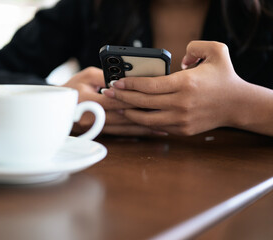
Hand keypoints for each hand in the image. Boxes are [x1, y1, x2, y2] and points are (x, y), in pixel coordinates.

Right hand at [62, 67, 166, 135]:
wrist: (57, 109)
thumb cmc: (71, 89)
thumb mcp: (86, 76)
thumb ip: (106, 76)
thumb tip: (126, 79)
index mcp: (91, 102)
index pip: (118, 100)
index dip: (136, 98)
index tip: (154, 96)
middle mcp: (95, 118)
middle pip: (126, 116)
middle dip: (147, 115)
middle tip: (166, 113)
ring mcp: (98, 127)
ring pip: (126, 128)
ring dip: (146, 128)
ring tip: (165, 126)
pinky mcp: (102, 132)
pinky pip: (122, 133)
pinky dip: (137, 133)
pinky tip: (151, 132)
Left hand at [103, 41, 250, 135]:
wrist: (238, 104)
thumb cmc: (225, 77)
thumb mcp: (217, 51)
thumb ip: (196, 46)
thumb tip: (180, 59)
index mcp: (185, 83)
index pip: (149, 85)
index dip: (129, 83)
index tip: (116, 81)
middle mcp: (181, 103)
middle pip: (142, 102)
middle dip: (122, 97)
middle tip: (108, 92)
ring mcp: (181, 119)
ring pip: (146, 119)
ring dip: (128, 112)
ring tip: (117, 106)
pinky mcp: (182, 130)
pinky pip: (157, 127)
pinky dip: (143, 122)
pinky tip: (134, 116)